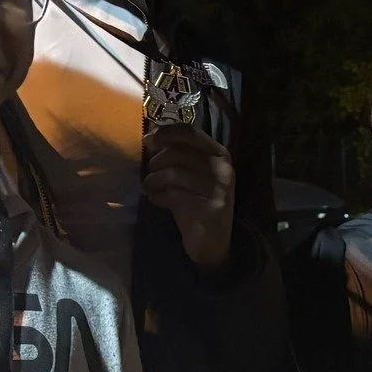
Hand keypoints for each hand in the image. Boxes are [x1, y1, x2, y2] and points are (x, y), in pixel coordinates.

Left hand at [142, 124, 235, 268]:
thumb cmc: (196, 202)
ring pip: (174, 174)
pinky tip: (155, 200)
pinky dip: (158, 197)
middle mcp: (223, 168)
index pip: (190, 131)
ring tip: (148, 188)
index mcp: (219, 154)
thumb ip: (177, 154)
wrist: (213, 240)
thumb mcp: (191, 174)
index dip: (165, 133)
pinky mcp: (212, 209)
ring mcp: (220, 189)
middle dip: (156, 162)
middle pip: (178, 152)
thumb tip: (151, 135)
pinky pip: (175, 196)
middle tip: (150, 173)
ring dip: (154, 180)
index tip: (147, 141)